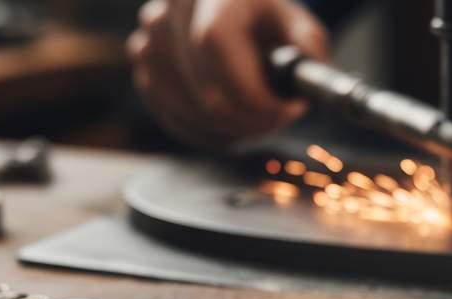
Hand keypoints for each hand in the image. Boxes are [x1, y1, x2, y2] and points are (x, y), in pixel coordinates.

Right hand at [129, 0, 328, 147]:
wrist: (229, 10)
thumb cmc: (267, 21)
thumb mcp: (299, 27)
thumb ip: (308, 50)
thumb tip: (298, 85)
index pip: (215, 45)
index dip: (251, 92)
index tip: (285, 111)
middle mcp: (170, 10)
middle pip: (205, 89)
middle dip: (250, 120)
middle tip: (278, 121)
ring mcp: (149, 39)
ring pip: (188, 109)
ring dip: (230, 129)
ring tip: (259, 121)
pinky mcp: (143, 68)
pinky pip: (172, 116)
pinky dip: (206, 133)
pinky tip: (234, 129)